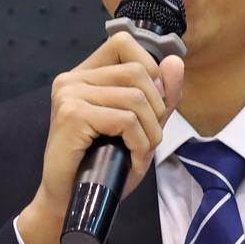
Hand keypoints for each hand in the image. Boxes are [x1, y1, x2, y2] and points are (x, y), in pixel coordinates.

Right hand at [17, 31, 184, 243]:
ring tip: (142, 153)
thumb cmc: (102, 165)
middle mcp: (72, 79)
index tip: (152, 103)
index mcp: (84, 74)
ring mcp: (69, 95)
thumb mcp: (140, 127)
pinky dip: (139, 144)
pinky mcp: (72, 115)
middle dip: (156, 108)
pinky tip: (133, 161)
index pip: (123, 42)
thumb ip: (160, 96)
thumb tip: (175, 63)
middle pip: (137, 71)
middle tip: (149, 139)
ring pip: (135, 97)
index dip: (149, 67)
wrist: (71, 201)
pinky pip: (126, 120)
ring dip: (150, 131)